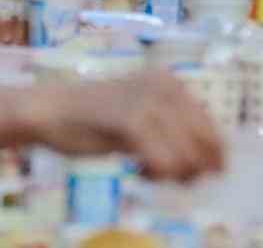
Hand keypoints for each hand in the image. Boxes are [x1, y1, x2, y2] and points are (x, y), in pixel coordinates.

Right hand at [0, 72, 223, 181]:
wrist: (50, 110)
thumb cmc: (94, 120)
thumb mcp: (141, 117)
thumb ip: (171, 129)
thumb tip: (210, 159)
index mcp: (171, 83)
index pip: (210, 125)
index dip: (212, 156)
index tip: (204, 175)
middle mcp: (165, 87)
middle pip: (204, 142)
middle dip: (195, 169)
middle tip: (172, 178)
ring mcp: (148, 102)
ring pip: (186, 155)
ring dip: (173, 174)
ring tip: (148, 173)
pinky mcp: (130, 120)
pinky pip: (163, 161)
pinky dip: (156, 174)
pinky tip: (137, 171)